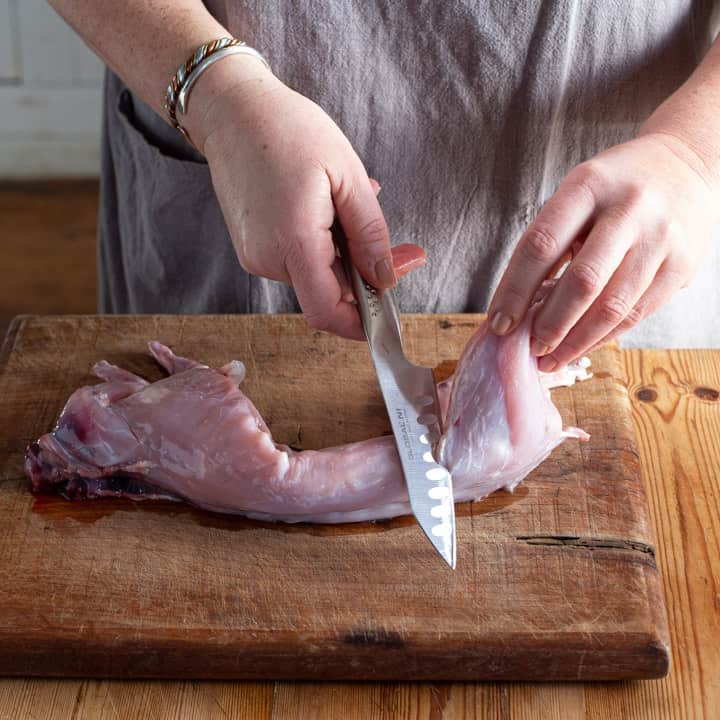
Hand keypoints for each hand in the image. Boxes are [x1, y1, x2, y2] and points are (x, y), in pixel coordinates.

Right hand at [184, 55, 424, 339]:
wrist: (231, 111)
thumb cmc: (289, 130)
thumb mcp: (347, 176)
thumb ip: (370, 234)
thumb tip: (385, 279)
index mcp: (294, 241)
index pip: (328, 311)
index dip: (360, 324)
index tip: (388, 317)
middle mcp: (268, 258)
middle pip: (328, 294)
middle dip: (367, 278)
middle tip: (402, 251)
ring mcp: (255, 255)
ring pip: (315, 277)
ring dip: (345, 254)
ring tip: (352, 205)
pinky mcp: (252, 248)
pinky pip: (297, 261)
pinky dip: (323, 246)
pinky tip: (329, 209)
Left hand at [487, 132, 716, 369]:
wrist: (685, 165)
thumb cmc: (613, 188)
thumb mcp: (576, 195)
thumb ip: (549, 243)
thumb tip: (516, 307)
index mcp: (587, 185)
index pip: (541, 245)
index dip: (515, 290)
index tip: (499, 323)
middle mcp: (628, 209)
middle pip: (582, 282)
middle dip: (550, 324)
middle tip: (529, 348)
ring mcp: (661, 238)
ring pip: (613, 306)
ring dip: (576, 341)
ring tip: (551, 358)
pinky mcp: (682, 265)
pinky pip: (637, 314)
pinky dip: (604, 337)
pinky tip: (582, 346)